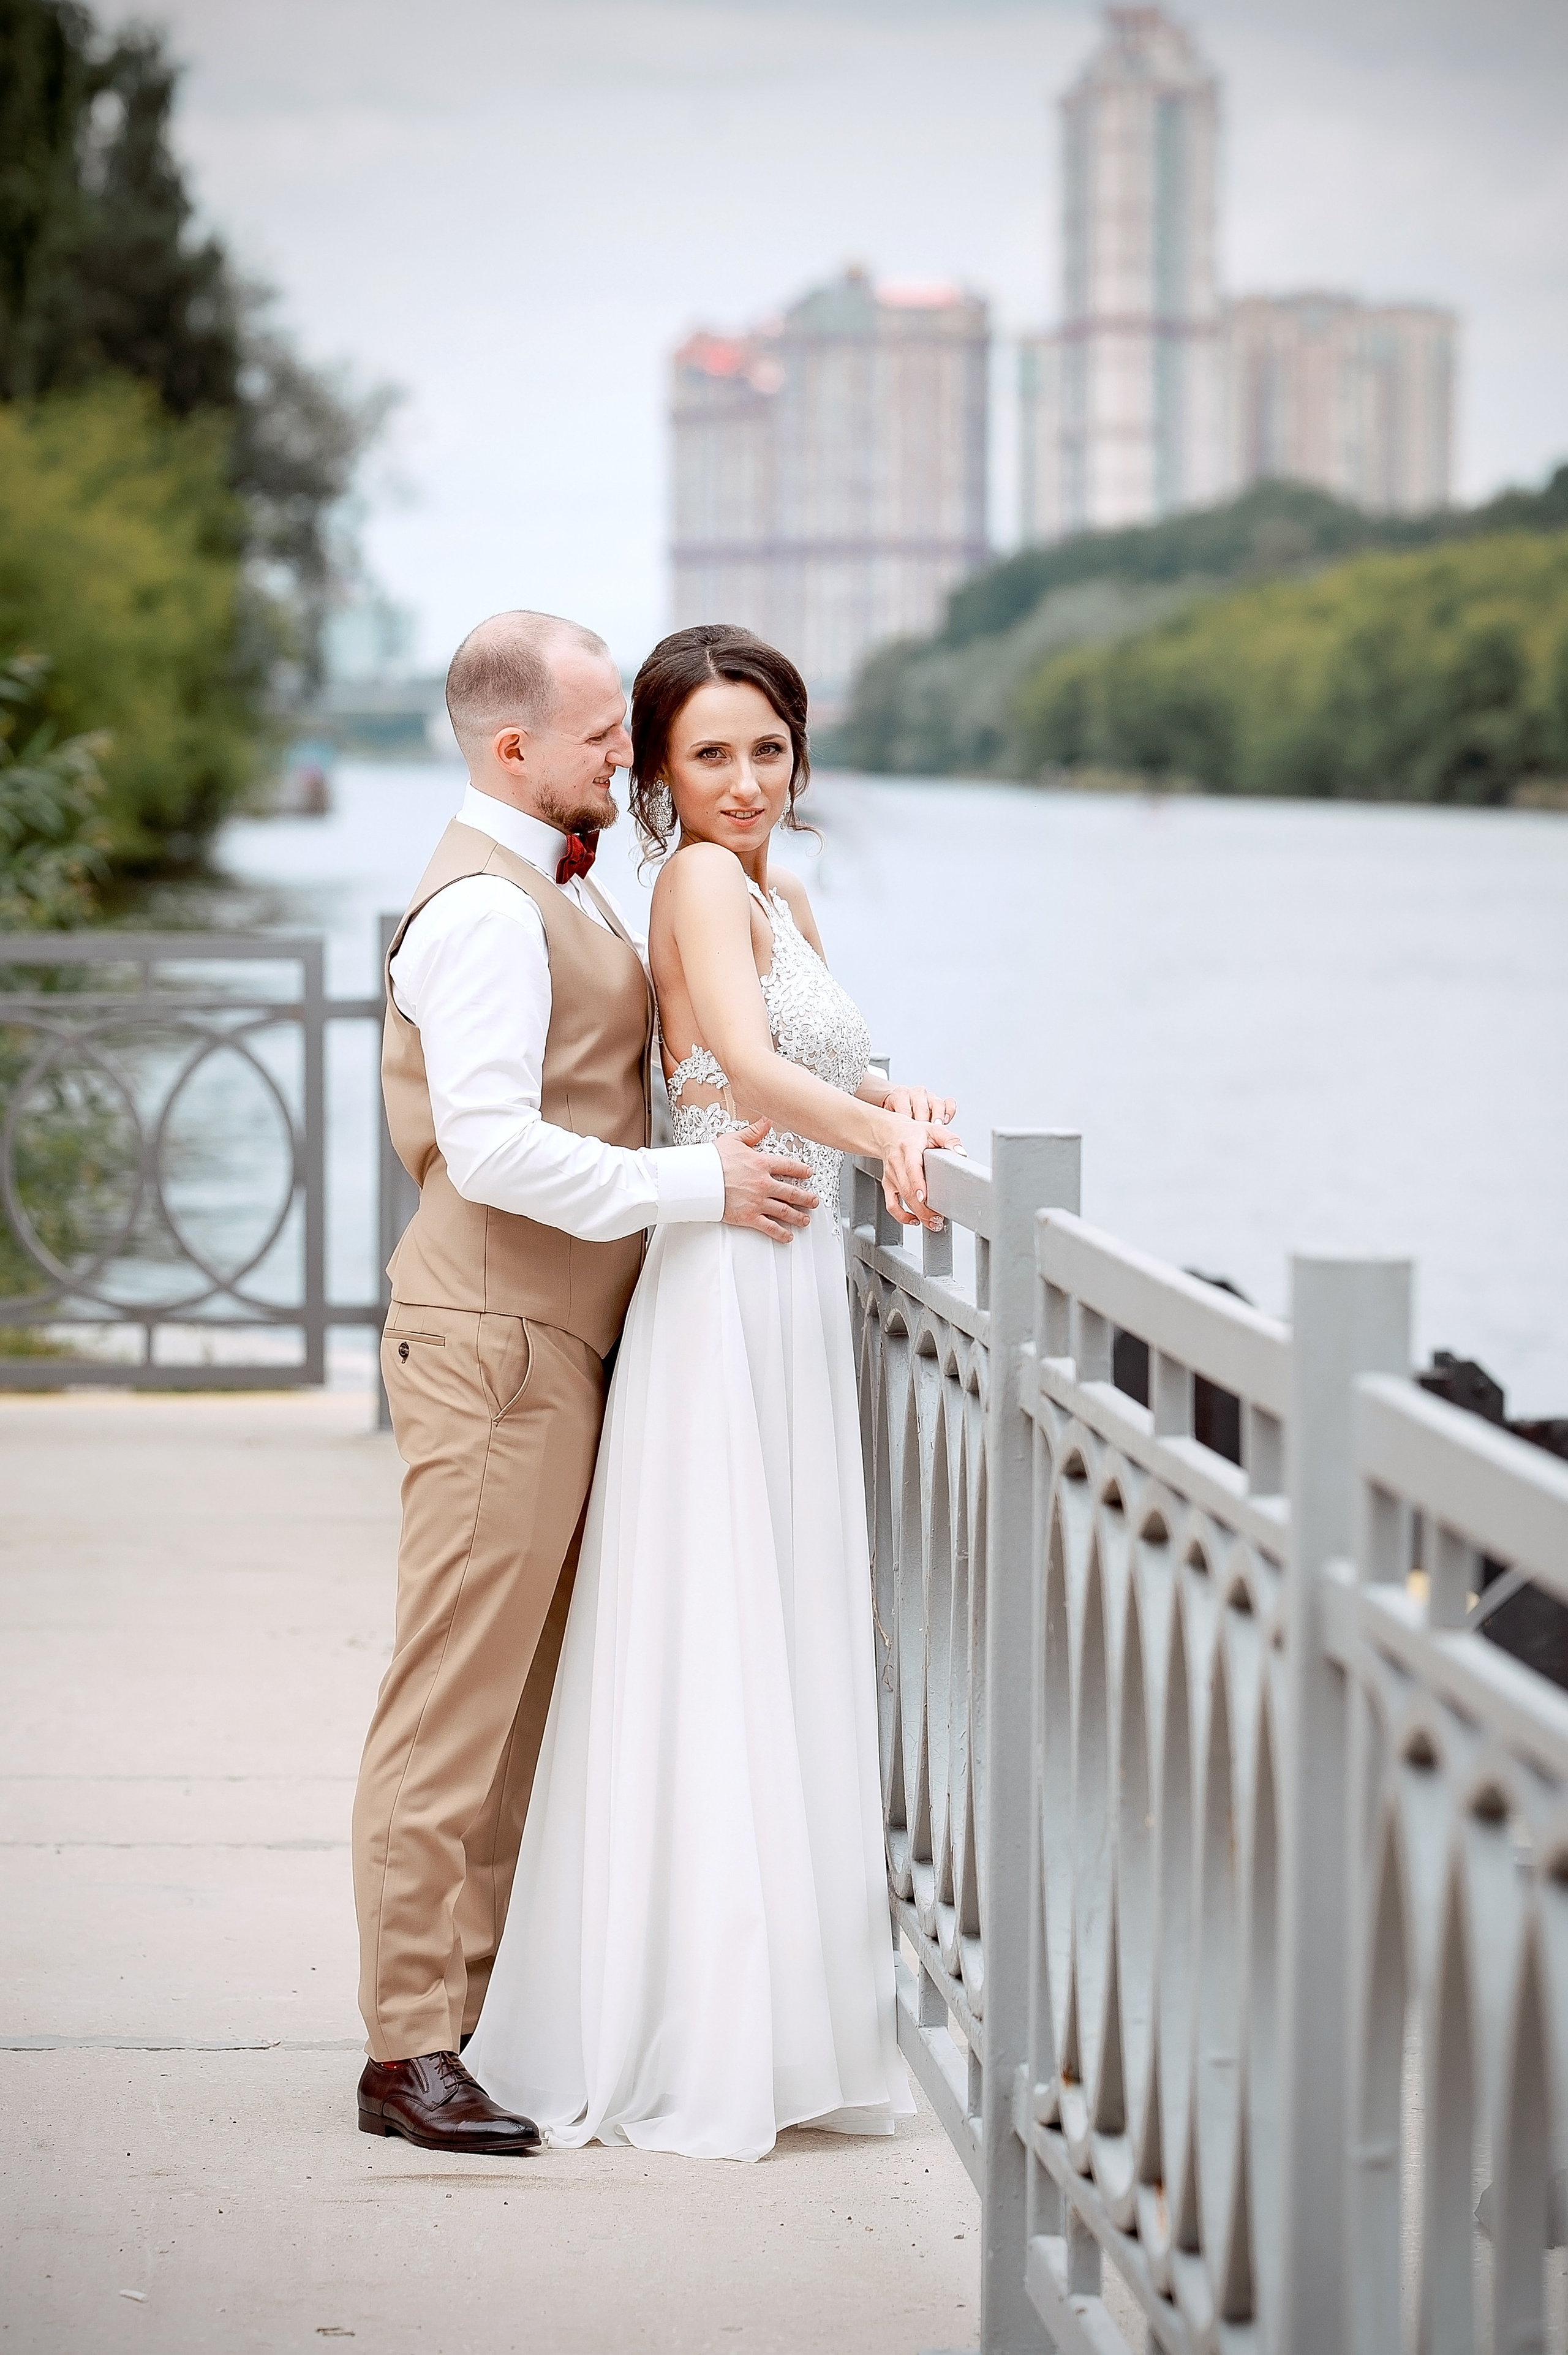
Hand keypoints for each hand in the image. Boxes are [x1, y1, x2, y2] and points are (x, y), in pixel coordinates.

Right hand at [715, 1120, 818, 1242]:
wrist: (697, 1179)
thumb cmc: (712, 1160)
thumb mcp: (733, 1140)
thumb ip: (753, 1131)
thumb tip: (767, 1120)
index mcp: (761, 1164)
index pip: (788, 1166)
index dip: (801, 1170)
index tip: (808, 1173)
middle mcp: (763, 1183)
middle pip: (792, 1192)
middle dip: (806, 1198)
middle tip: (813, 1201)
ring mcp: (757, 1201)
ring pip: (785, 1211)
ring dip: (798, 1216)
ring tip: (805, 1219)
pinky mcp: (748, 1216)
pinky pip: (769, 1227)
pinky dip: (781, 1233)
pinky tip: (788, 1236)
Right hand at [877, 1114, 962, 1232]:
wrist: (890, 1133)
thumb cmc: (913, 1133)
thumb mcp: (934, 1129)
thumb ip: (950, 1139)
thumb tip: (961, 1153)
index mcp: (908, 1148)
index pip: (911, 1168)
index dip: (917, 1185)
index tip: (924, 1198)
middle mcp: (896, 1162)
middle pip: (906, 1189)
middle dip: (921, 1207)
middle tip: (937, 1218)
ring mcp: (891, 1175)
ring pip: (899, 1199)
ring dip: (915, 1213)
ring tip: (931, 1222)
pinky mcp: (888, 1184)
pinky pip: (890, 1204)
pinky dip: (900, 1215)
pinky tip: (914, 1220)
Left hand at [886, 1082, 956, 1127]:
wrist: (898, 1101)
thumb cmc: (894, 1110)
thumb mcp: (888, 1114)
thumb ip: (892, 1122)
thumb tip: (894, 1137)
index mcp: (901, 1094)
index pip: (904, 1108)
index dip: (907, 1121)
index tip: (909, 1133)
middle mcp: (916, 1094)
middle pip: (922, 1107)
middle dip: (923, 1120)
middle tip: (923, 1132)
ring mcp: (929, 1097)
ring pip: (937, 1103)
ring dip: (938, 1116)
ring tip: (937, 1126)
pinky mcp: (940, 1101)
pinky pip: (949, 1103)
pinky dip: (949, 1111)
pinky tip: (946, 1120)